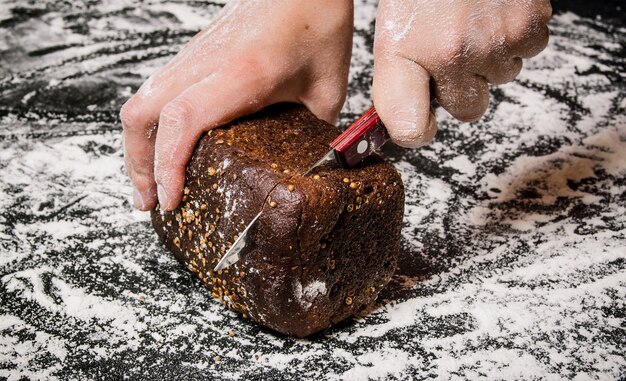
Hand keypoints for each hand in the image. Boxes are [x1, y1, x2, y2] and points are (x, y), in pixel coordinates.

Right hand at [121, 0, 352, 210]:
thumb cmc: (318, 25)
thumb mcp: (326, 90)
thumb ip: (311, 135)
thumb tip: (304, 169)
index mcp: (243, 72)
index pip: (184, 119)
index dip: (167, 165)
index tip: (170, 199)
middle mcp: (207, 62)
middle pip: (143, 114)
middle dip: (139, 166)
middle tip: (151, 203)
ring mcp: (194, 55)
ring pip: (142, 101)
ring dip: (139, 146)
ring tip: (150, 183)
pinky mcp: (193, 54)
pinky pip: (156, 91)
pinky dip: (151, 125)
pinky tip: (164, 145)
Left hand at [372, 0, 551, 147]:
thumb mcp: (393, 31)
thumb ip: (397, 80)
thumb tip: (406, 125)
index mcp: (405, 53)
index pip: (409, 128)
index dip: (416, 129)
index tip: (418, 122)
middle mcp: (450, 54)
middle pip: (465, 109)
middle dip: (459, 87)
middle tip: (449, 48)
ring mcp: (493, 43)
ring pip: (498, 80)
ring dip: (487, 59)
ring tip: (471, 21)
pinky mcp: (528, 27)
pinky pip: (525, 52)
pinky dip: (514, 37)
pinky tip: (494, 14)